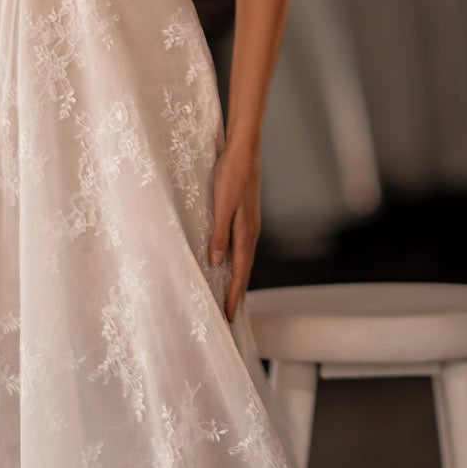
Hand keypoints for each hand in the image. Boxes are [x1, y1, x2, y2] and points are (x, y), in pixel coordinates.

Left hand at [209, 137, 260, 321]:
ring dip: (238, 279)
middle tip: (231, 315)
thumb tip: (216, 262)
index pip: (240, 272)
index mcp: (245, 232)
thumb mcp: (221, 205)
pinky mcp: (245, 216)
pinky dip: (237, 262)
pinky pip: (242, 248)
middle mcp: (250, 232)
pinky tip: (229, 263)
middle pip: (245, 270)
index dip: (235, 295)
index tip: (230, 316)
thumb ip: (219, 233)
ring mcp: (249, 224)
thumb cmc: (231, 175)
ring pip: (244, 260)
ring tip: (232, 296)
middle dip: (238, 293)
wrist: (244, 151)